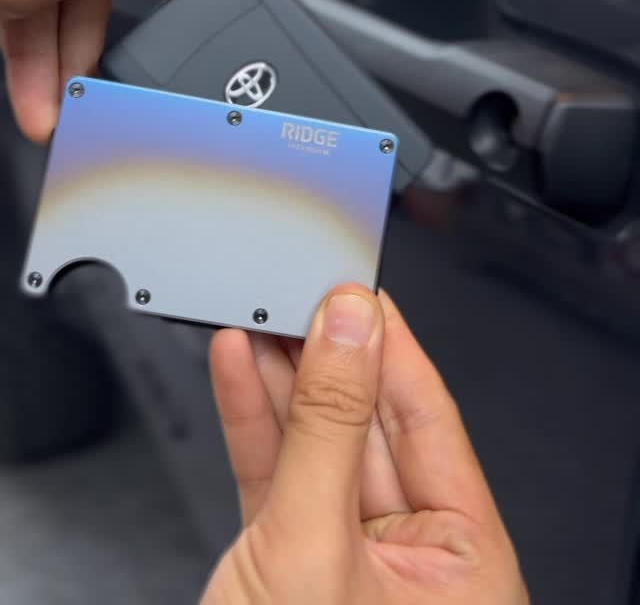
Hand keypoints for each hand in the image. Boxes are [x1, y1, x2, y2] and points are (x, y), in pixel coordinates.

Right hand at [206, 286, 527, 604]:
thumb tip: (347, 331)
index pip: (428, 420)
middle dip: (325, 353)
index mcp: (462, 564)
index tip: (354, 288)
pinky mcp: (288, 559)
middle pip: (368, 424)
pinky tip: (238, 365)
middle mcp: (412, 558)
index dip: (389, 344)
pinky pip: (276, 470)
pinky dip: (253, 417)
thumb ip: (329, 430)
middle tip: (296, 292)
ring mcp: (347, 557)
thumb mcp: (314, 543)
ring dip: (280, 376)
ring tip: (259, 313)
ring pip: (316, 441)